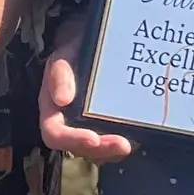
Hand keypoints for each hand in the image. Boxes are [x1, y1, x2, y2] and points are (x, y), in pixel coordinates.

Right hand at [39, 24, 132, 165]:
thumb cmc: (76, 48)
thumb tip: (62, 99)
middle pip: (81, 148)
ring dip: (116, 151)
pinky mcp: (108, 126)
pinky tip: (142, 135)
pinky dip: (128, 142)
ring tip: (135, 143)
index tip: (93, 139)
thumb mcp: (65, 54)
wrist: (93, 43)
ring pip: (99, 151)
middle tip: (124, 145)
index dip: (72, 139)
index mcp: (52, 108)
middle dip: (103, 150)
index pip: (54, 133)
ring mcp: (89, 126)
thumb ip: (60, 73)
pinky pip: (115, 141)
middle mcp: (68, 123)